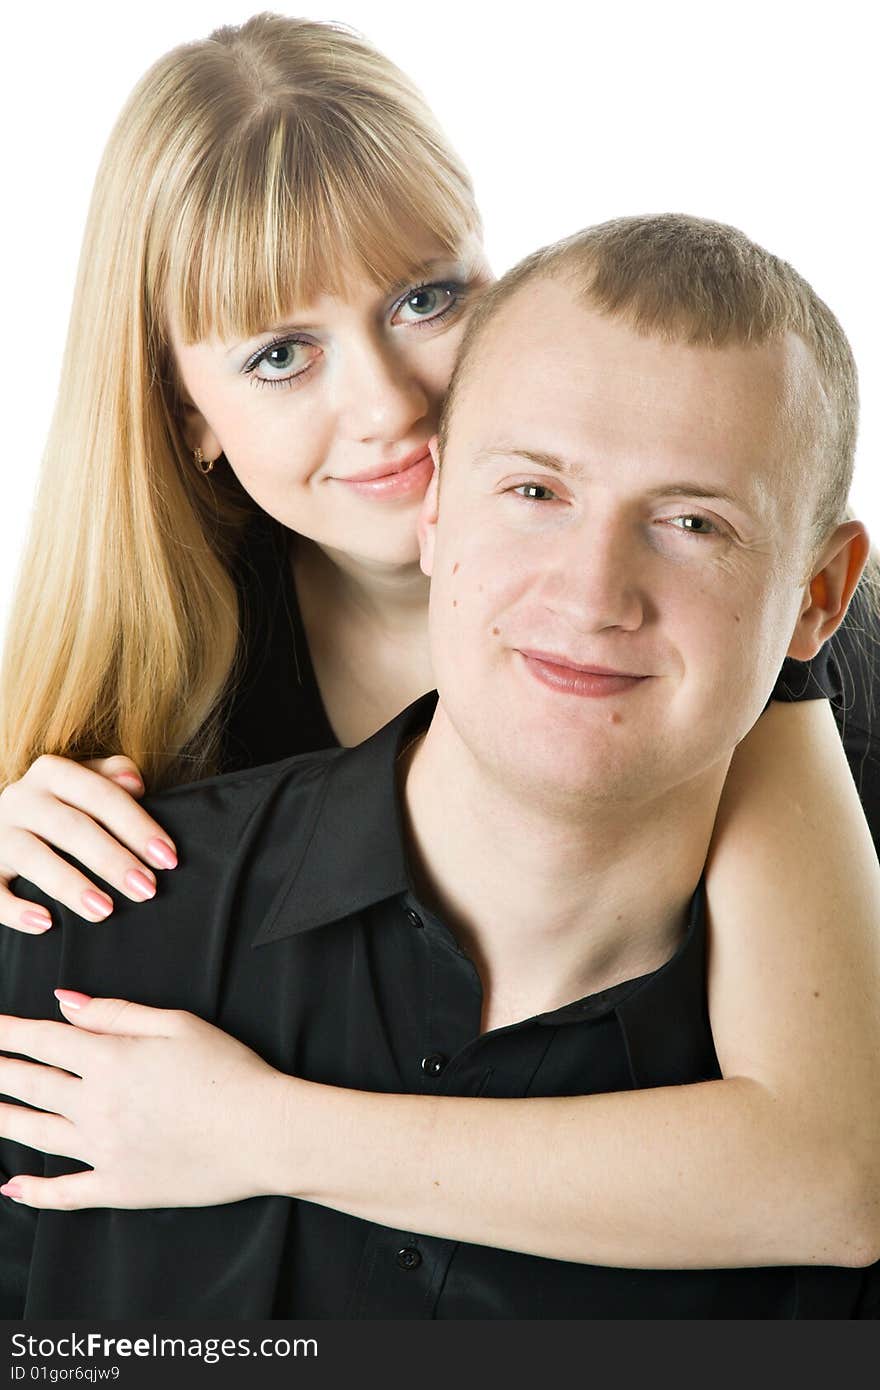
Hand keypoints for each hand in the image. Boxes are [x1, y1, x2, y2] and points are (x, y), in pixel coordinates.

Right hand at [0, 755, 177, 931]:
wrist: (5, 823)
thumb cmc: (61, 806)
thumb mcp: (84, 782)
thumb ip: (111, 776)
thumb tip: (135, 783)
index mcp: (53, 772)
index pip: (102, 796)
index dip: (137, 827)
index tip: (168, 859)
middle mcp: (21, 797)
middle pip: (71, 828)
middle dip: (112, 860)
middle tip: (146, 890)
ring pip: (33, 858)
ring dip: (71, 885)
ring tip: (105, 911)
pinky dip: (16, 910)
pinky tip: (46, 923)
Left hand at [0, 995, 288, 1208]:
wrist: (262, 1132)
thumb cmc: (230, 1071)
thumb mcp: (177, 1023)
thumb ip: (116, 1013)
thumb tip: (65, 1003)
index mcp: (110, 1059)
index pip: (45, 1040)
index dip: (10, 1032)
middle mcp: (97, 1105)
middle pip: (30, 1084)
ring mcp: (103, 1150)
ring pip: (37, 1133)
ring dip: (3, 1119)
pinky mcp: (118, 1187)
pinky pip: (65, 1193)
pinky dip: (34, 1192)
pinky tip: (12, 1185)